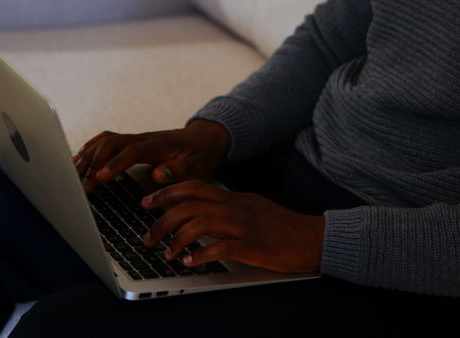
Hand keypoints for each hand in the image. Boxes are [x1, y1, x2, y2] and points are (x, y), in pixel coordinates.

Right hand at [73, 120, 229, 192]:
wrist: (206, 138)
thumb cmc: (202, 155)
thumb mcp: (199, 166)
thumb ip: (180, 170)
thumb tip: (158, 174)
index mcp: (159, 146)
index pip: (131, 151)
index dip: (115, 164)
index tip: (101, 178)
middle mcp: (144, 139)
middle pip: (111, 143)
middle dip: (94, 162)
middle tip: (82, 184)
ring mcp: (136, 138)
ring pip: (105, 140)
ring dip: (88, 155)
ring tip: (73, 175)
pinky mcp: (131, 142)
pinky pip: (105, 141)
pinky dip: (90, 150)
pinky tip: (79, 163)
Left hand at [141, 180, 324, 273]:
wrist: (312, 237)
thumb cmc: (282, 225)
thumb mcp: (252, 207)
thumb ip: (228, 206)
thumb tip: (203, 211)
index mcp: (233, 198)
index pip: (193, 188)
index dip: (167, 193)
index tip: (147, 202)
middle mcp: (235, 207)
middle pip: (190, 205)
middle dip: (162, 220)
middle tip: (147, 236)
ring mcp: (243, 225)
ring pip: (201, 223)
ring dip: (177, 239)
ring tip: (167, 254)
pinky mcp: (252, 245)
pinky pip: (221, 247)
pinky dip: (201, 254)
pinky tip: (190, 262)